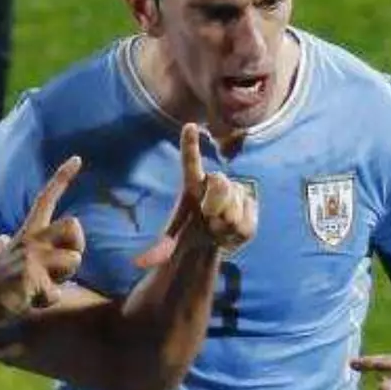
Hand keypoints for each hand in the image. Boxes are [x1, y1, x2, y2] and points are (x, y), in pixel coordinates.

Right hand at [0, 157, 86, 325]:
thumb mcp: (2, 260)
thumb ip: (9, 247)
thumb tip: (1, 238)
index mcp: (26, 234)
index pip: (45, 200)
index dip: (62, 178)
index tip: (77, 159)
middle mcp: (30, 240)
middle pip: (74, 225)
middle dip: (75, 249)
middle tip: (56, 269)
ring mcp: (30, 257)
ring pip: (74, 260)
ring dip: (62, 279)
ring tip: (38, 286)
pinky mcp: (31, 277)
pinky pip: (58, 291)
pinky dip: (47, 300)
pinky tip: (29, 301)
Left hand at [136, 123, 257, 269]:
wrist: (212, 242)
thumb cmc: (189, 233)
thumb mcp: (172, 243)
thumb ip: (159, 251)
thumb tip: (138, 263)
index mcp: (192, 185)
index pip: (190, 162)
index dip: (190, 144)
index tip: (189, 125)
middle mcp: (216, 182)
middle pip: (220, 182)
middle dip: (215, 205)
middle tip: (209, 220)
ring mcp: (236, 190)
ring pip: (234, 205)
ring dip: (225, 223)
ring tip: (219, 226)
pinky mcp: (252, 203)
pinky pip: (247, 218)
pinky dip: (238, 231)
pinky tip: (232, 230)